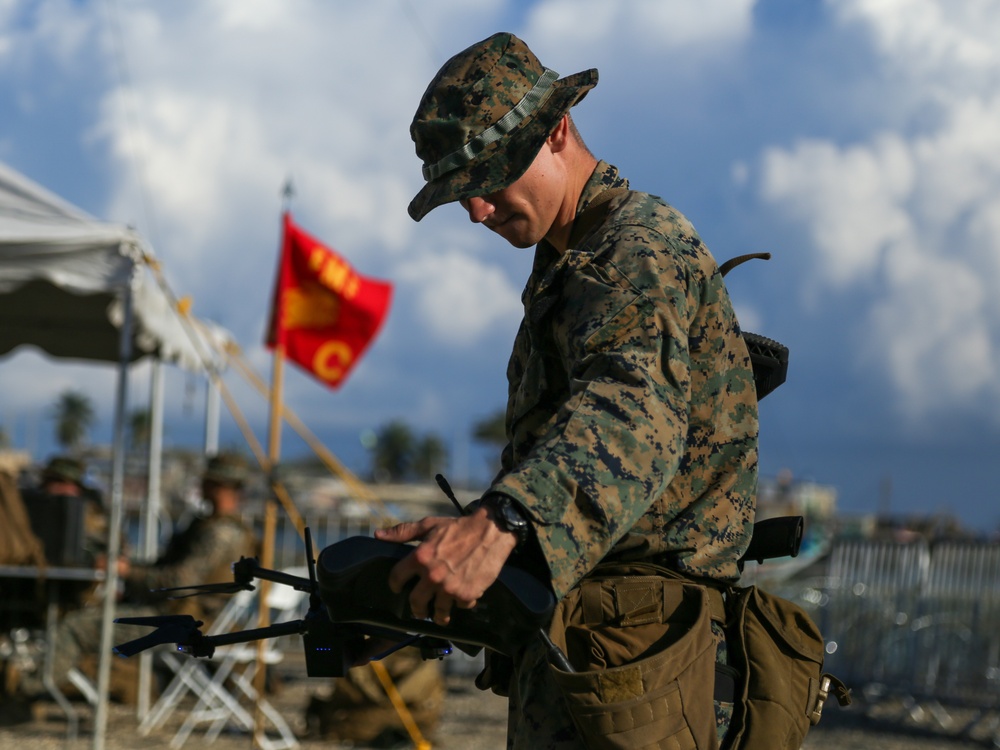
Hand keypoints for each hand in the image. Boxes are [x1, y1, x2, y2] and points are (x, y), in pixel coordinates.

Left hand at [374, 508, 518, 625]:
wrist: (491, 531)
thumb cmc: (458, 527)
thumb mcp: (429, 525)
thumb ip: (403, 532)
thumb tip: (378, 535)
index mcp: (420, 557)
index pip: (397, 578)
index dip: (395, 584)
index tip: (398, 588)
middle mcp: (433, 576)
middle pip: (416, 602)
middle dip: (416, 609)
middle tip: (419, 610)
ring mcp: (450, 588)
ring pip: (439, 612)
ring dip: (438, 615)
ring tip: (440, 616)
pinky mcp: (467, 594)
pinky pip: (461, 606)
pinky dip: (462, 603)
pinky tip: (462, 598)